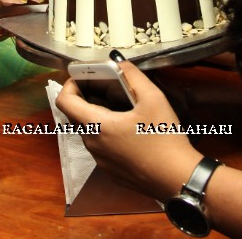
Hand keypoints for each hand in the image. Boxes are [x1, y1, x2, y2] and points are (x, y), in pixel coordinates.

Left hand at [56, 60, 199, 199]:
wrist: (177, 179)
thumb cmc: (164, 138)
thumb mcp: (153, 98)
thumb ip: (133, 76)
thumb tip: (119, 63)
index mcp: (97, 125)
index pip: (64, 102)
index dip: (70, 85)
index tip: (84, 78)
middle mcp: (93, 145)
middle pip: (76, 116)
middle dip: (86, 98)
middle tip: (107, 89)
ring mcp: (100, 161)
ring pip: (89, 132)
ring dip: (98, 116)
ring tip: (122, 109)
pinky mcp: (111, 172)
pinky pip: (101, 148)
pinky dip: (107, 134)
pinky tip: (130, 131)